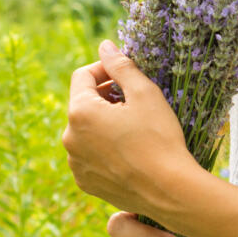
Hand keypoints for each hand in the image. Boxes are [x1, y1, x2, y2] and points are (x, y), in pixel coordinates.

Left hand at [62, 40, 196, 215]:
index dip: (105, 69)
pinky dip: (105, 147)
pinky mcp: (85, 182)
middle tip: (136, 100)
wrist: (169, 190)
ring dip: (105, 122)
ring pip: (86, 130)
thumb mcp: (145, 93)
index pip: (82, 76)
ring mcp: (75, 163)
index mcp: (80, 112)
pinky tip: (130, 150)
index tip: (127, 73)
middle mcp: (69, 138)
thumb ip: (121, 66)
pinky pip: (90, 155)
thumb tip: (105, 46)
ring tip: (136, 127)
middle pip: (83, 104)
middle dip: (106, 97)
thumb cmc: (159, 137)